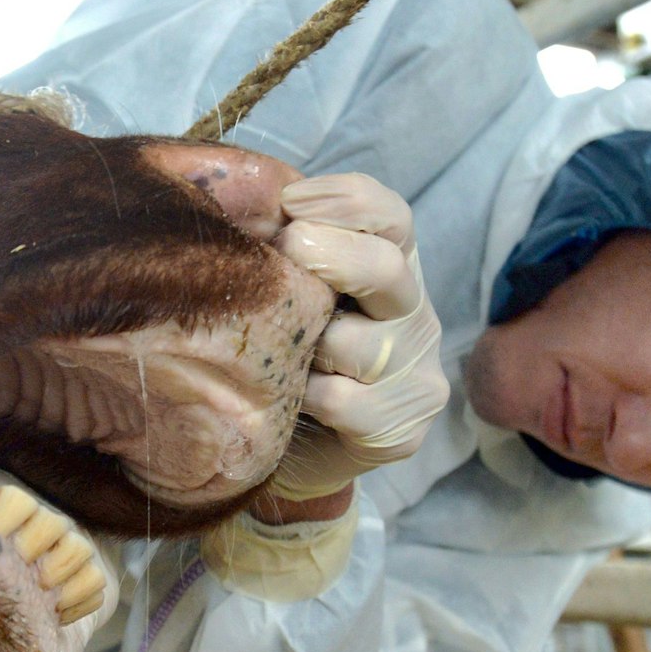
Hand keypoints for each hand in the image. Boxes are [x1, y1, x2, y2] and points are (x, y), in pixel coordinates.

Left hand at [267, 173, 448, 501]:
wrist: (285, 452)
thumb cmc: (279, 350)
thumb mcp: (279, 287)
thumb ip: (274, 243)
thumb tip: (235, 199)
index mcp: (388, 264)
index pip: (390, 215)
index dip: (345, 200)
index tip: (289, 203)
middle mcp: (412, 312)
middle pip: (386, 267)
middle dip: (327, 255)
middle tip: (283, 255)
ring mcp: (415, 372)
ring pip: (355, 342)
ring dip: (304, 343)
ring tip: (275, 353)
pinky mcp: (401, 429)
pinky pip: (342, 402)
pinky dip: (304, 398)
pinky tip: (287, 401)